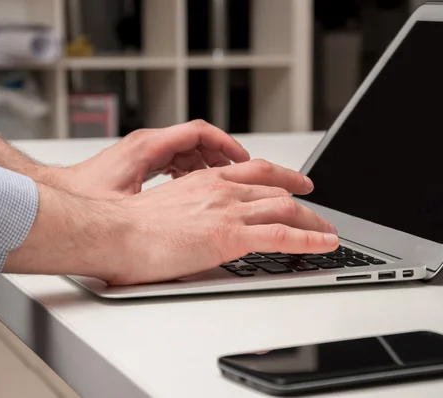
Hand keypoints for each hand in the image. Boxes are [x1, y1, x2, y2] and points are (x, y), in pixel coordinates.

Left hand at [50, 120, 249, 198]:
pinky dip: (191, 170)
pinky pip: (175, 159)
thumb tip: (186, 212)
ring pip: (186, 149)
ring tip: (222, 183)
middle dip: (220, 155)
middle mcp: (148, 144)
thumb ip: (158, 203)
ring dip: (206, 164)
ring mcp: (144, 151)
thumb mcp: (127, 203)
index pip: (198, 132)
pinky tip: (196, 188)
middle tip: (238, 174)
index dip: (225, 143)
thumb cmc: (84, 198)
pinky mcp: (141, 162)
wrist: (59, 196)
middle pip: (196, 139)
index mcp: (148, 147)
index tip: (243, 158)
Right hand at [103, 159, 338, 284]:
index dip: (281, 178)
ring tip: (328, 231)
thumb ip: (190, 210)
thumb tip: (198, 224)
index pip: (255, 173)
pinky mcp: (231, 236)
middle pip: (276, 190)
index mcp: (205, 181)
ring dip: (313, 221)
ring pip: (285, 210)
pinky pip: (283, 236)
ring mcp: (228, 211)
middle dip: (303, 201)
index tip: (294, 184)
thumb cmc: (129, 226)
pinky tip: (326, 243)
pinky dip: (310, 239)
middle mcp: (222, 189)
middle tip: (317, 209)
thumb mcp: (167, 208)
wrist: (113, 233)